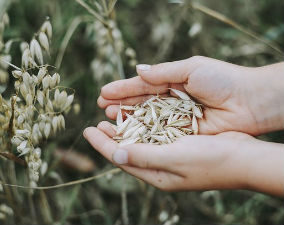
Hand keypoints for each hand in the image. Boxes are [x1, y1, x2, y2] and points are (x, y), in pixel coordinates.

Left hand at [84, 121, 283, 195]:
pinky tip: (138, 115)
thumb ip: (144, 156)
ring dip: (125, 128)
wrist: (242, 158)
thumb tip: (115, 154)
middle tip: (96, 123)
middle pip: (127, 150)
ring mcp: (170, 155)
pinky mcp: (179, 144)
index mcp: (155, 174)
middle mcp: (160, 166)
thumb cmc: (209, 161)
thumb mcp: (173, 159)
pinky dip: (143, 124)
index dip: (102, 144)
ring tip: (111, 116)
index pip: (120, 158)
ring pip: (140, 140)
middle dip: (110, 136)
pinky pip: (154, 134)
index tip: (86, 130)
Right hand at [98, 57, 283, 134]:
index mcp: (173, 82)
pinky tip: (128, 133)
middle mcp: (171, 101)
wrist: (249, 102)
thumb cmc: (222, 80)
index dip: (123, 89)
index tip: (104, 92)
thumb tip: (138, 70)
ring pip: (147, 119)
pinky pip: (159, 133)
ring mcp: (176, 118)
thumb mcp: (191, 68)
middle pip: (141, 103)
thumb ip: (163, 72)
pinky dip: (144, 133)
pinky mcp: (182, 133)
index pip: (142, 86)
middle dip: (121, 104)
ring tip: (109, 119)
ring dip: (128, 118)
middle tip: (101, 107)